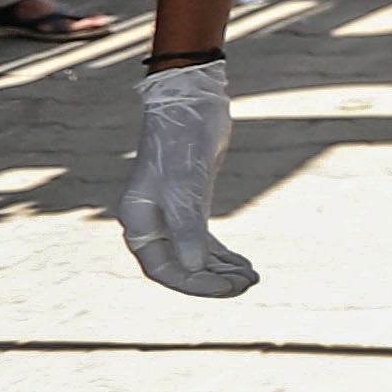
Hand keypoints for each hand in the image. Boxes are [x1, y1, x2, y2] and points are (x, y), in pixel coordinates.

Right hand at [117, 59, 257, 299]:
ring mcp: (171, 214)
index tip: (227, 288)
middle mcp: (151, 222)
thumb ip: (187, 226)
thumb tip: (193, 267)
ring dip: (221, 271)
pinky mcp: (191, 205)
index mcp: (138, 221)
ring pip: (195, 257)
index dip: (193, 283)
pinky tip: (244, 265)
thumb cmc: (182, 140)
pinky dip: (223, 256)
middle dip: (212, 280)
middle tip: (247, 284)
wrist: (192, 103)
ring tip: (252, 278)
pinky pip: (204, 242)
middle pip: (179, 267)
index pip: (162, 269)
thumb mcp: (186, 184)